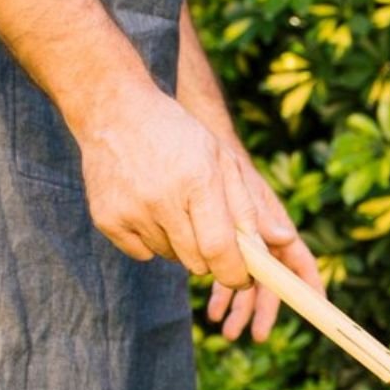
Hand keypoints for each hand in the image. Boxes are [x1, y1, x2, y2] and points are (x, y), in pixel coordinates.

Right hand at [74, 85, 321, 339]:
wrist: (115, 112)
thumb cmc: (179, 136)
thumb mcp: (222, 160)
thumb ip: (248, 206)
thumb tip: (283, 242)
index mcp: (197, 182)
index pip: (220, 249)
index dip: (236, 273)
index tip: (245, 278)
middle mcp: (161, 200)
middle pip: (198, 262)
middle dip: (212, 257)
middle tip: (210, 232)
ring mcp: (130, 211)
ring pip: (171, 257)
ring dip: (181, 245)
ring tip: (175, 208)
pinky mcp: (107, 220)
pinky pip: (142, 254)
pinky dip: (152, 242)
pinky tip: (151, 210)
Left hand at [205, 153, 323, 341]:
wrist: (203, 161)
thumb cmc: (232, 175)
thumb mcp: (248, 195)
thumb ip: (263, 219)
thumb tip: (285, 237)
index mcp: (279, 235)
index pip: (302, 266)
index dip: (312, 289)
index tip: (317, 310)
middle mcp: (266, 247)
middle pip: (273, 287)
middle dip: (264, 312)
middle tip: (257, 336)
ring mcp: (246, 251)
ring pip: (248, 287)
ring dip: (239, 309)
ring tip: (226, 332)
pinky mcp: (224, 251)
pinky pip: (225, 279)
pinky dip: (220, 296)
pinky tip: (212, 311)